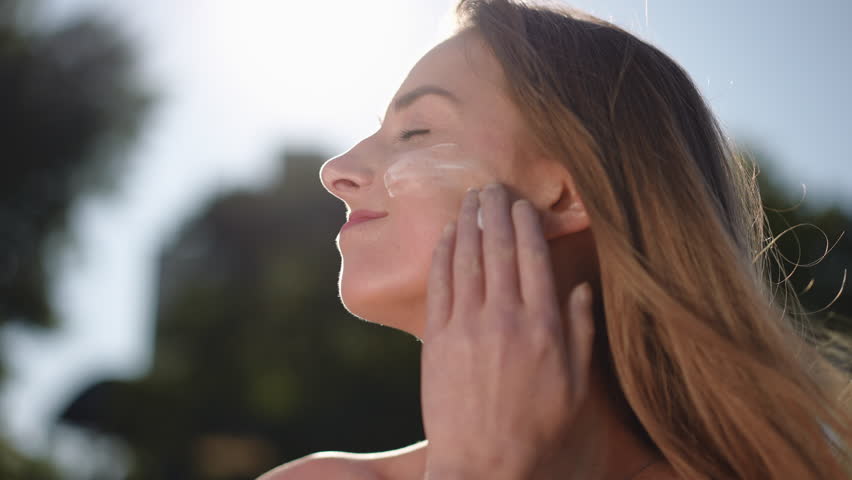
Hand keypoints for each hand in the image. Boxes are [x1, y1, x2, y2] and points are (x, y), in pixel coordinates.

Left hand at [420, 183, 595, 479]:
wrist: (482, 464)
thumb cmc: (536, 429)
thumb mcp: (575, 386)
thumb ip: (581, 333)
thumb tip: (579, 288)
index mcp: (544, 326)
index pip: (534, 257)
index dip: (526, 223)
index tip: (522, 202)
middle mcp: (505, 318)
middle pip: (499, 248)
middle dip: (496, 211)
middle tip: (493, 186)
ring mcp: (467, 326)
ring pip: (468, 258)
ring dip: (469, 222)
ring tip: (471, 199)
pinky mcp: (438, 339)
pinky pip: (440, 284)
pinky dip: (444, 254)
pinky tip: (447, 235)